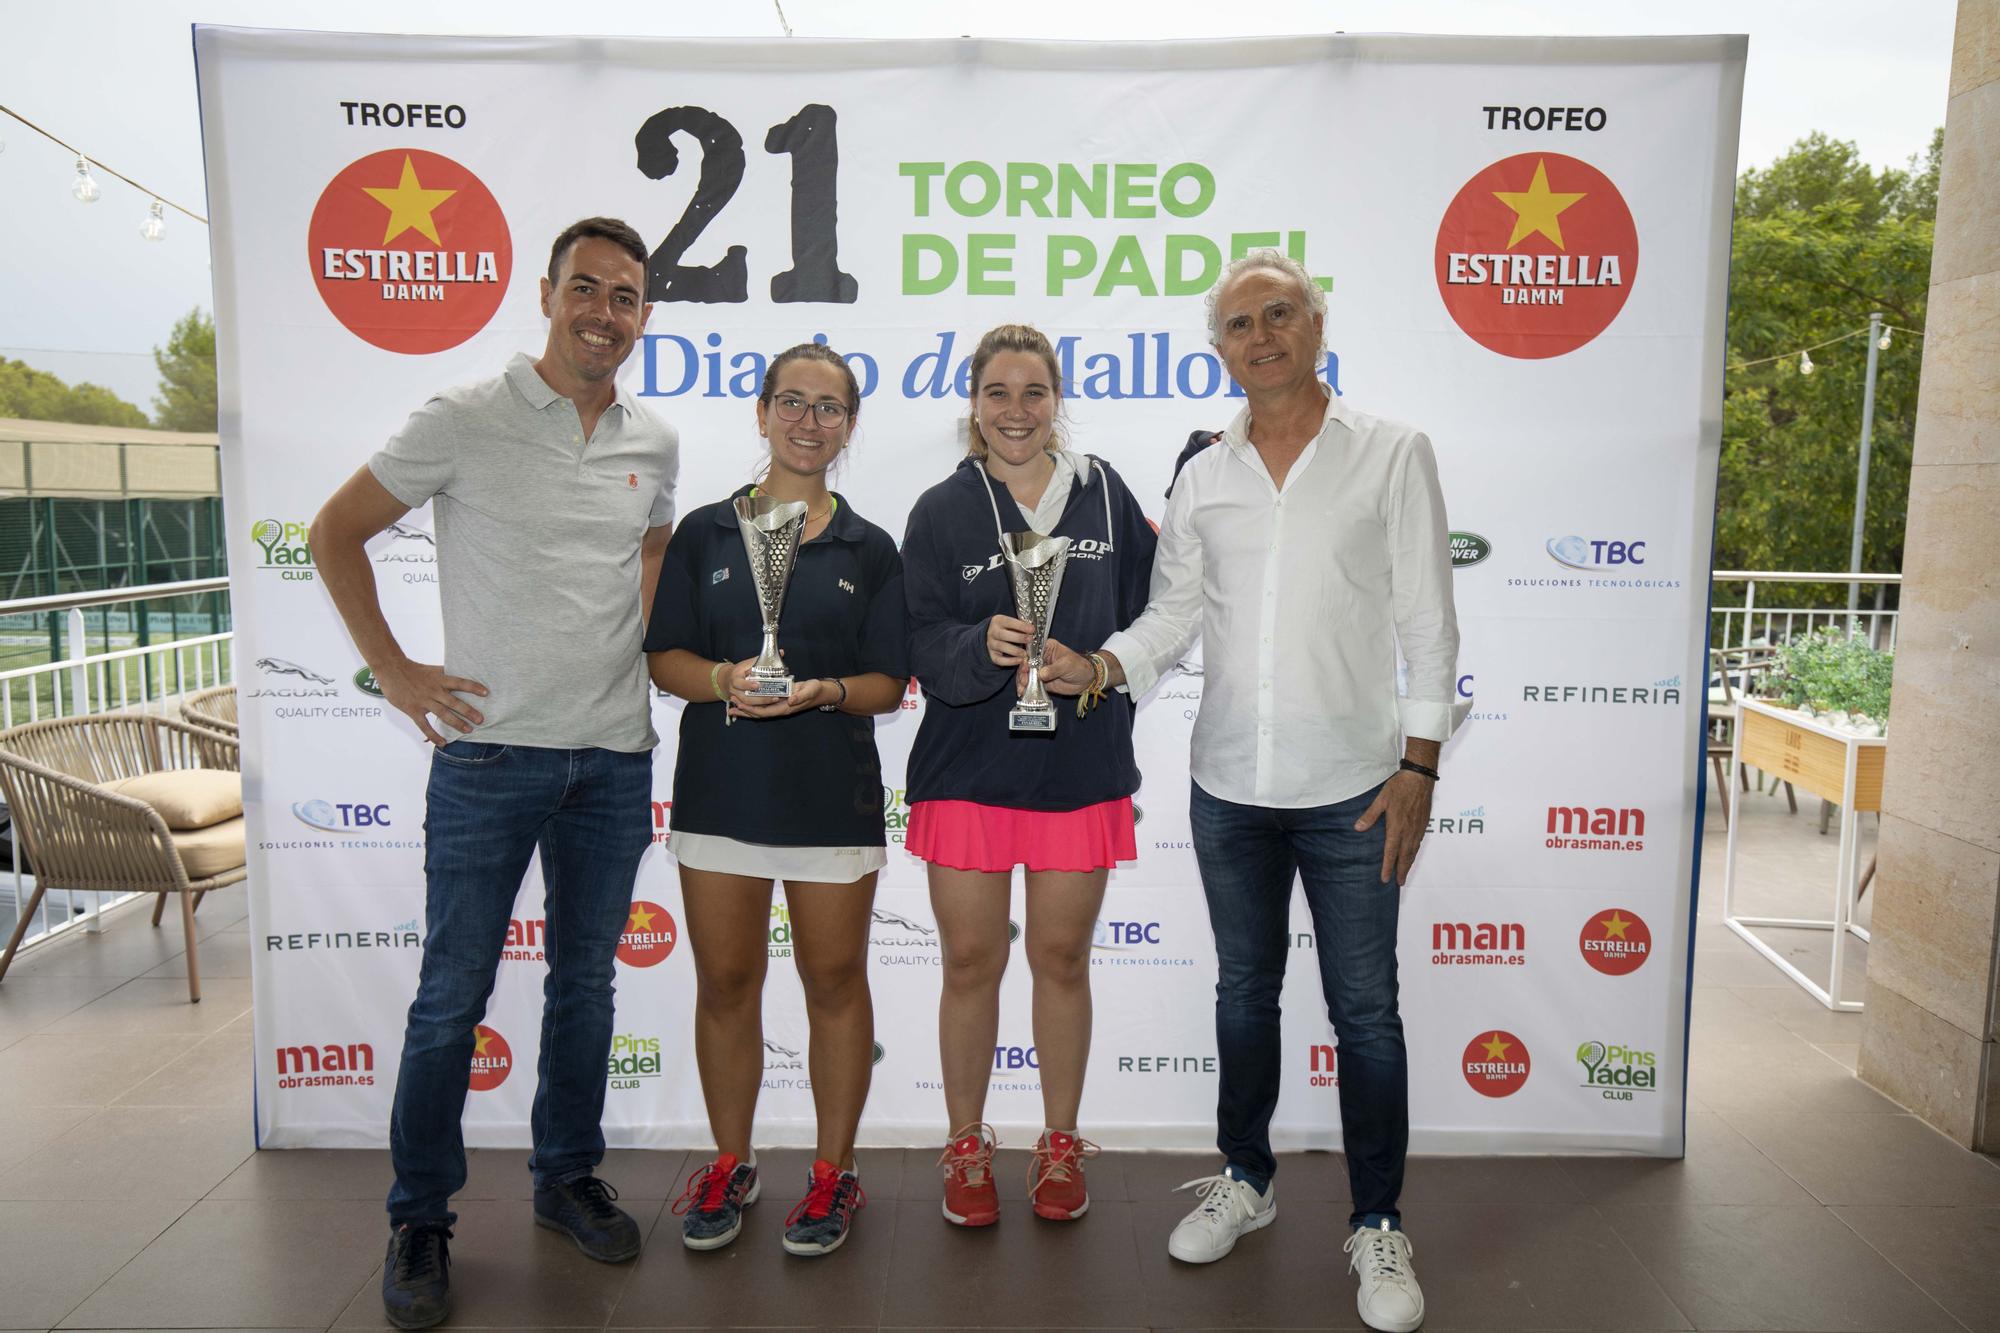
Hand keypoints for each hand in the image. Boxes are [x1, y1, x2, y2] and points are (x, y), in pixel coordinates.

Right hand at [375, 658, 488, 744]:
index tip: (486, 693)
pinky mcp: (413, 710)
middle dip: (468, 711)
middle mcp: (434, 690)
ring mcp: (424, 701)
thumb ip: (445, 676)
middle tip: (481, 720)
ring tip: (468, 731)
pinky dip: (434, 735)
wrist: (391, 670)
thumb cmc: (413, 670)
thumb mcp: (432, 670)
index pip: (460, 682)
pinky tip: (442, 743)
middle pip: (454, 702)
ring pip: (443, 714)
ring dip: (456, 723)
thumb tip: (460, 676)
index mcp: (439, 679)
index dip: (473, 687)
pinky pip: (424, 725)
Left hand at [725, 656, 823, 720]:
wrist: (820, 692)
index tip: (740, 704)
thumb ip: (801, 695)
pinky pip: (762, 705)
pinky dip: (752, 705)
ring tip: (732, 708)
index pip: (765, 711)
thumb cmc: (814, 690)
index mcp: (785, 708)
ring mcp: (779, 707)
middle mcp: (780, 709)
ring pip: (759, 711)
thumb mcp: (810, 690)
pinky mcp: (778, 702)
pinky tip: (745, 702)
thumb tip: (790, 700)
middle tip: (731, 706)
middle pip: (758, 713)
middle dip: (745, 711)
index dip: (751, 709)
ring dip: (746, 710)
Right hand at [987, 614, 1033, 667]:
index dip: (1021, 626)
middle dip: (1018, 637)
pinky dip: (1010, 661)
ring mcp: (991, 644)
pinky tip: (1020, 660)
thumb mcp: (1012, 623)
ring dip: (1015, 651)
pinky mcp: (992, 654)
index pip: (1009, 622)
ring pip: (1001, 647)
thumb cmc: (1008, 628)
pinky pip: (999, 659)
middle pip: (1003, 635)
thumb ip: (1021, 626)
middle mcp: (993, 632)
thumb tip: (1033, 631)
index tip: (1032, 629)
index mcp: (998, 621)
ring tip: (1025, 653)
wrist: (994, 634)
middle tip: (1030, 639)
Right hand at [1024, 638, 1094, 696]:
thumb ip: (1053, 669)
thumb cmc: (1079, 666)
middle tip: (1024, 680)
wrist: (1086, 680)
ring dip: (1023, 682)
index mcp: (1046, 648)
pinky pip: (1031, 684)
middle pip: (1026, 664)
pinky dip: (1026, 689)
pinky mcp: (1041, 681)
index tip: (1025, 667)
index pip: (1032, 651)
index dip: (1026, 659)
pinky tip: (1023, 692)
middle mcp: (1041, 658)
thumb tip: (1041, 674)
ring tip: (1022, 688)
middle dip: (1023, 673)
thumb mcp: (1066, 664)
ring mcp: (1040, 670)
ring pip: (1026, 675)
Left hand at [1353, 770, 1433, 884]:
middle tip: (1399, 883)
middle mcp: (1409, 830)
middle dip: (1402, 870)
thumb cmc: (1399, 787)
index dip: (1388, 866)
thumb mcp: (1381, 800)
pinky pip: (1419, 842)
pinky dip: (1415, 852)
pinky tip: (1412, 853)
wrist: (1420, 778)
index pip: (1391, 852)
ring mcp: (1418, 828)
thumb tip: (1358, 828)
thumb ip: (1370, 815)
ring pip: (1414, 850)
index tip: (1385, 878)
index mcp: (1397, 826)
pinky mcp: (1424, 823)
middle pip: (1405, 856)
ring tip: (1405, 872)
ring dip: (1409, 863)